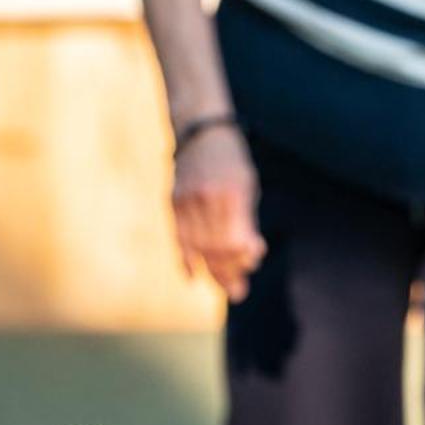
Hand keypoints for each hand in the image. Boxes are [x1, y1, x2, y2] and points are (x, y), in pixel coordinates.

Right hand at [172, 124, 265, 301]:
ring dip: (212, 272)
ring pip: (199, 248)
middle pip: (217, 248)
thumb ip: (246, 221)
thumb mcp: (248, 186)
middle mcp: (207, 199)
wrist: (202, 132)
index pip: (235, 241)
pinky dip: (185, 260)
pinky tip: (192, 277)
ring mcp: (186, 202)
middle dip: (230, 273)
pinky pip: (179, 239)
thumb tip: (249, 257)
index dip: (243, 258)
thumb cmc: (232, 163)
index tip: (250, 265)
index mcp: (232, 194)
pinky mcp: (173, 203)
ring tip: (226, 288)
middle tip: (239, 292)